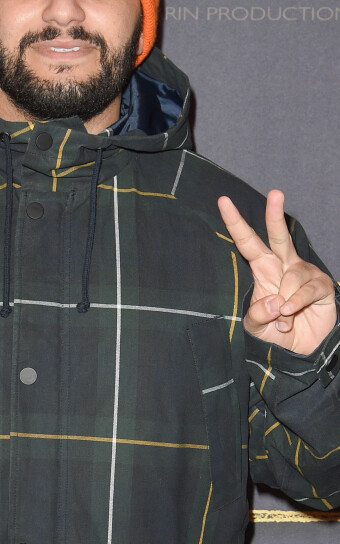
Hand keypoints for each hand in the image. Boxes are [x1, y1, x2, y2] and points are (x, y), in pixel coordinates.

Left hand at [218, 190, 335, 354]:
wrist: (301, 350)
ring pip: (292, 274)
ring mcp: (303, 273)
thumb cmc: (273, 333)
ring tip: (282, 318)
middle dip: (275, 214)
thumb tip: (274, 301)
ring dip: (285, 300)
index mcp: (262, 269)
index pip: (247, 242)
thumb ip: (257, 316)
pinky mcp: (321, 285)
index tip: (223, 201)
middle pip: (278, 236)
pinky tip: (291, 314)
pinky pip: (307, 288)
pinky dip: (297, 303)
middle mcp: (283, 265)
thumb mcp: (255, 328)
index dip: (235, 223)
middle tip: (275, 193)